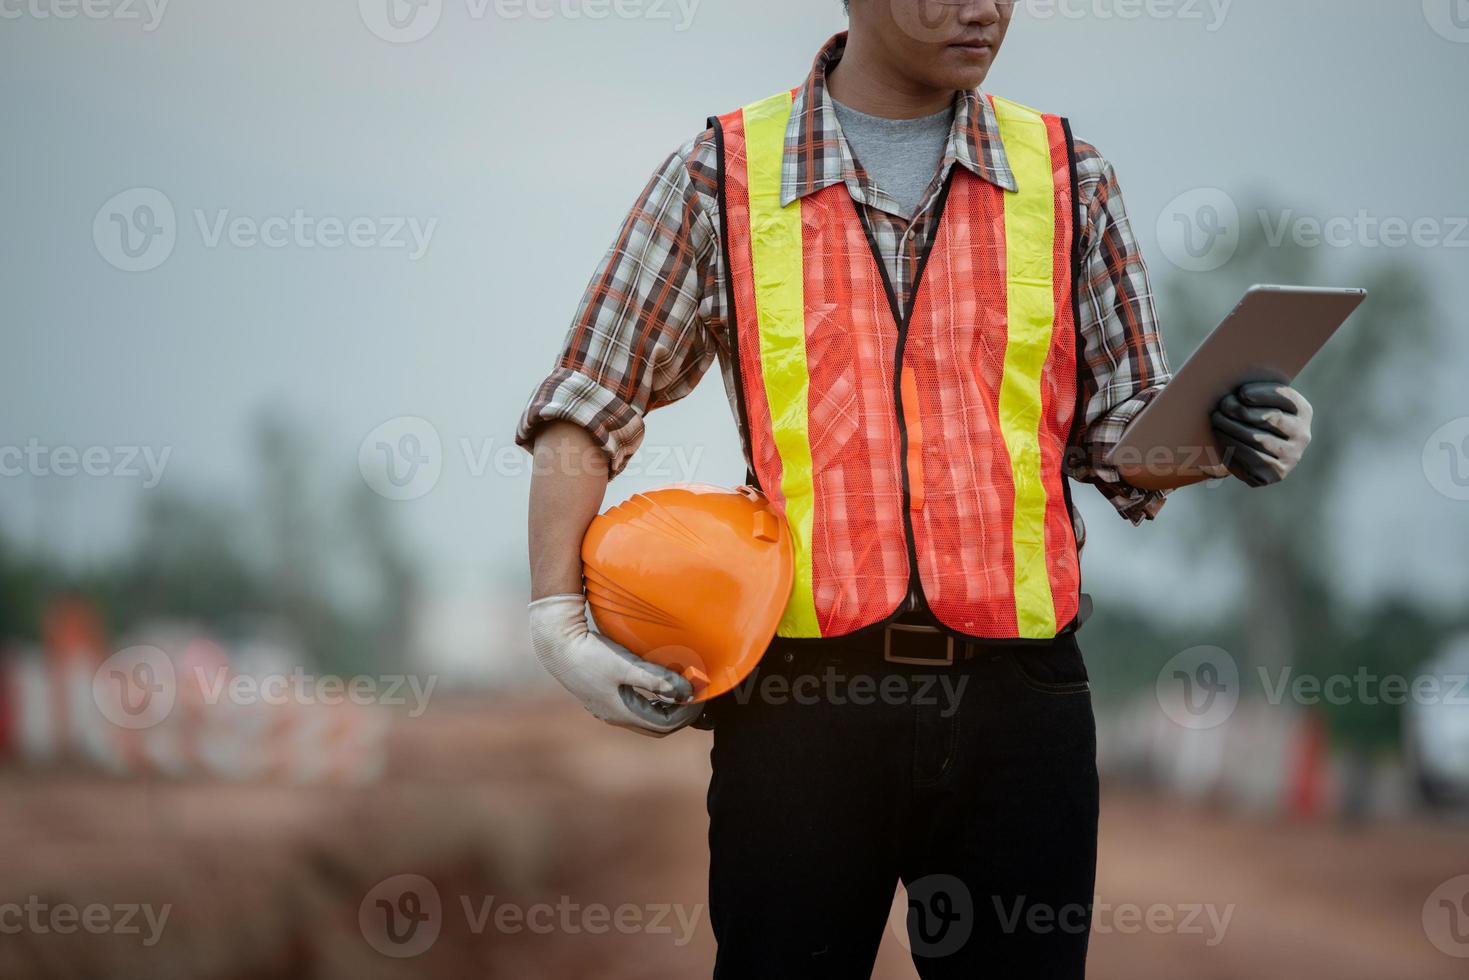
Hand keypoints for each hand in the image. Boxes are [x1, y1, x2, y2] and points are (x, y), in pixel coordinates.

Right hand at [528, 594, 702, 736]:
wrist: (556, 644)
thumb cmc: (590, 653)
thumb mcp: (626, 665)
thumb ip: (658, 679)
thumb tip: (687, 691)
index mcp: (622, 713)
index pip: (665, 725)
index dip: (687, 713)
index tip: (700, 695)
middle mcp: (614, 715)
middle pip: (656, 725)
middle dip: (679, 713)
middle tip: (695, 695)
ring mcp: (607, 707)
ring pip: (645, 716)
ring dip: (665, 707)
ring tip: (680, 689)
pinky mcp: (602, 695)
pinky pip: (634, 705)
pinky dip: (651, 699)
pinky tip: (655, 683)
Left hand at [1210, 382, 1312, 487]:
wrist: (1255, 455)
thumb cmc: (1252, 419)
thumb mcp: (1258, 404)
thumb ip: (1253, 394)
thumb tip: (1232, 385)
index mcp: (1302, 410)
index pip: (1286, 397)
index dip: (1264, 394)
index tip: (1241, 393)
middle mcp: (1302, 434)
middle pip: (1270, 418)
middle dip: (1242, 411)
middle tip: (1222, 406)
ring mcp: (1292, 455)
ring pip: (1258, 439)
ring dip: (1233, 427)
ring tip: (1217, 419)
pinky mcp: (1277, 472)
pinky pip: (1252, 457)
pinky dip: (1233, 444)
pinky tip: (1221, 435)